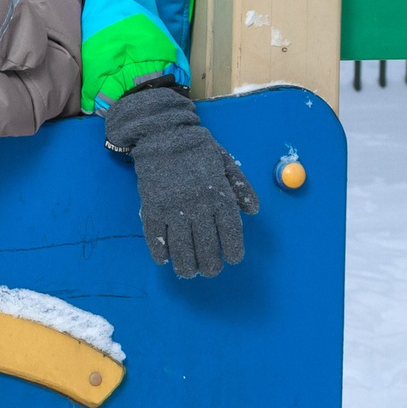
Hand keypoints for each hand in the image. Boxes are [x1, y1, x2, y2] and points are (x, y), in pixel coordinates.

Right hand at [102, 80, 259, 278]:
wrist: (163, 135)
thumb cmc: (198, 149)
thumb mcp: (226, 163)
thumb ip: (241, 188)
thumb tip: (254, 211)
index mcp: (219, 195)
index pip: (230, 231)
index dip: (233, 249)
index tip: (233, 259)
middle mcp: (199, 206)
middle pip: (207, 245)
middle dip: (210, 264)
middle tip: (210, 271)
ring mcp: (174, 208)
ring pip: (181, 246)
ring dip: (186, 264)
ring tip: (189, 272)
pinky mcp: (152, 207)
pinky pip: (156, 236)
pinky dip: (160, 251)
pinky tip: (164, 259)